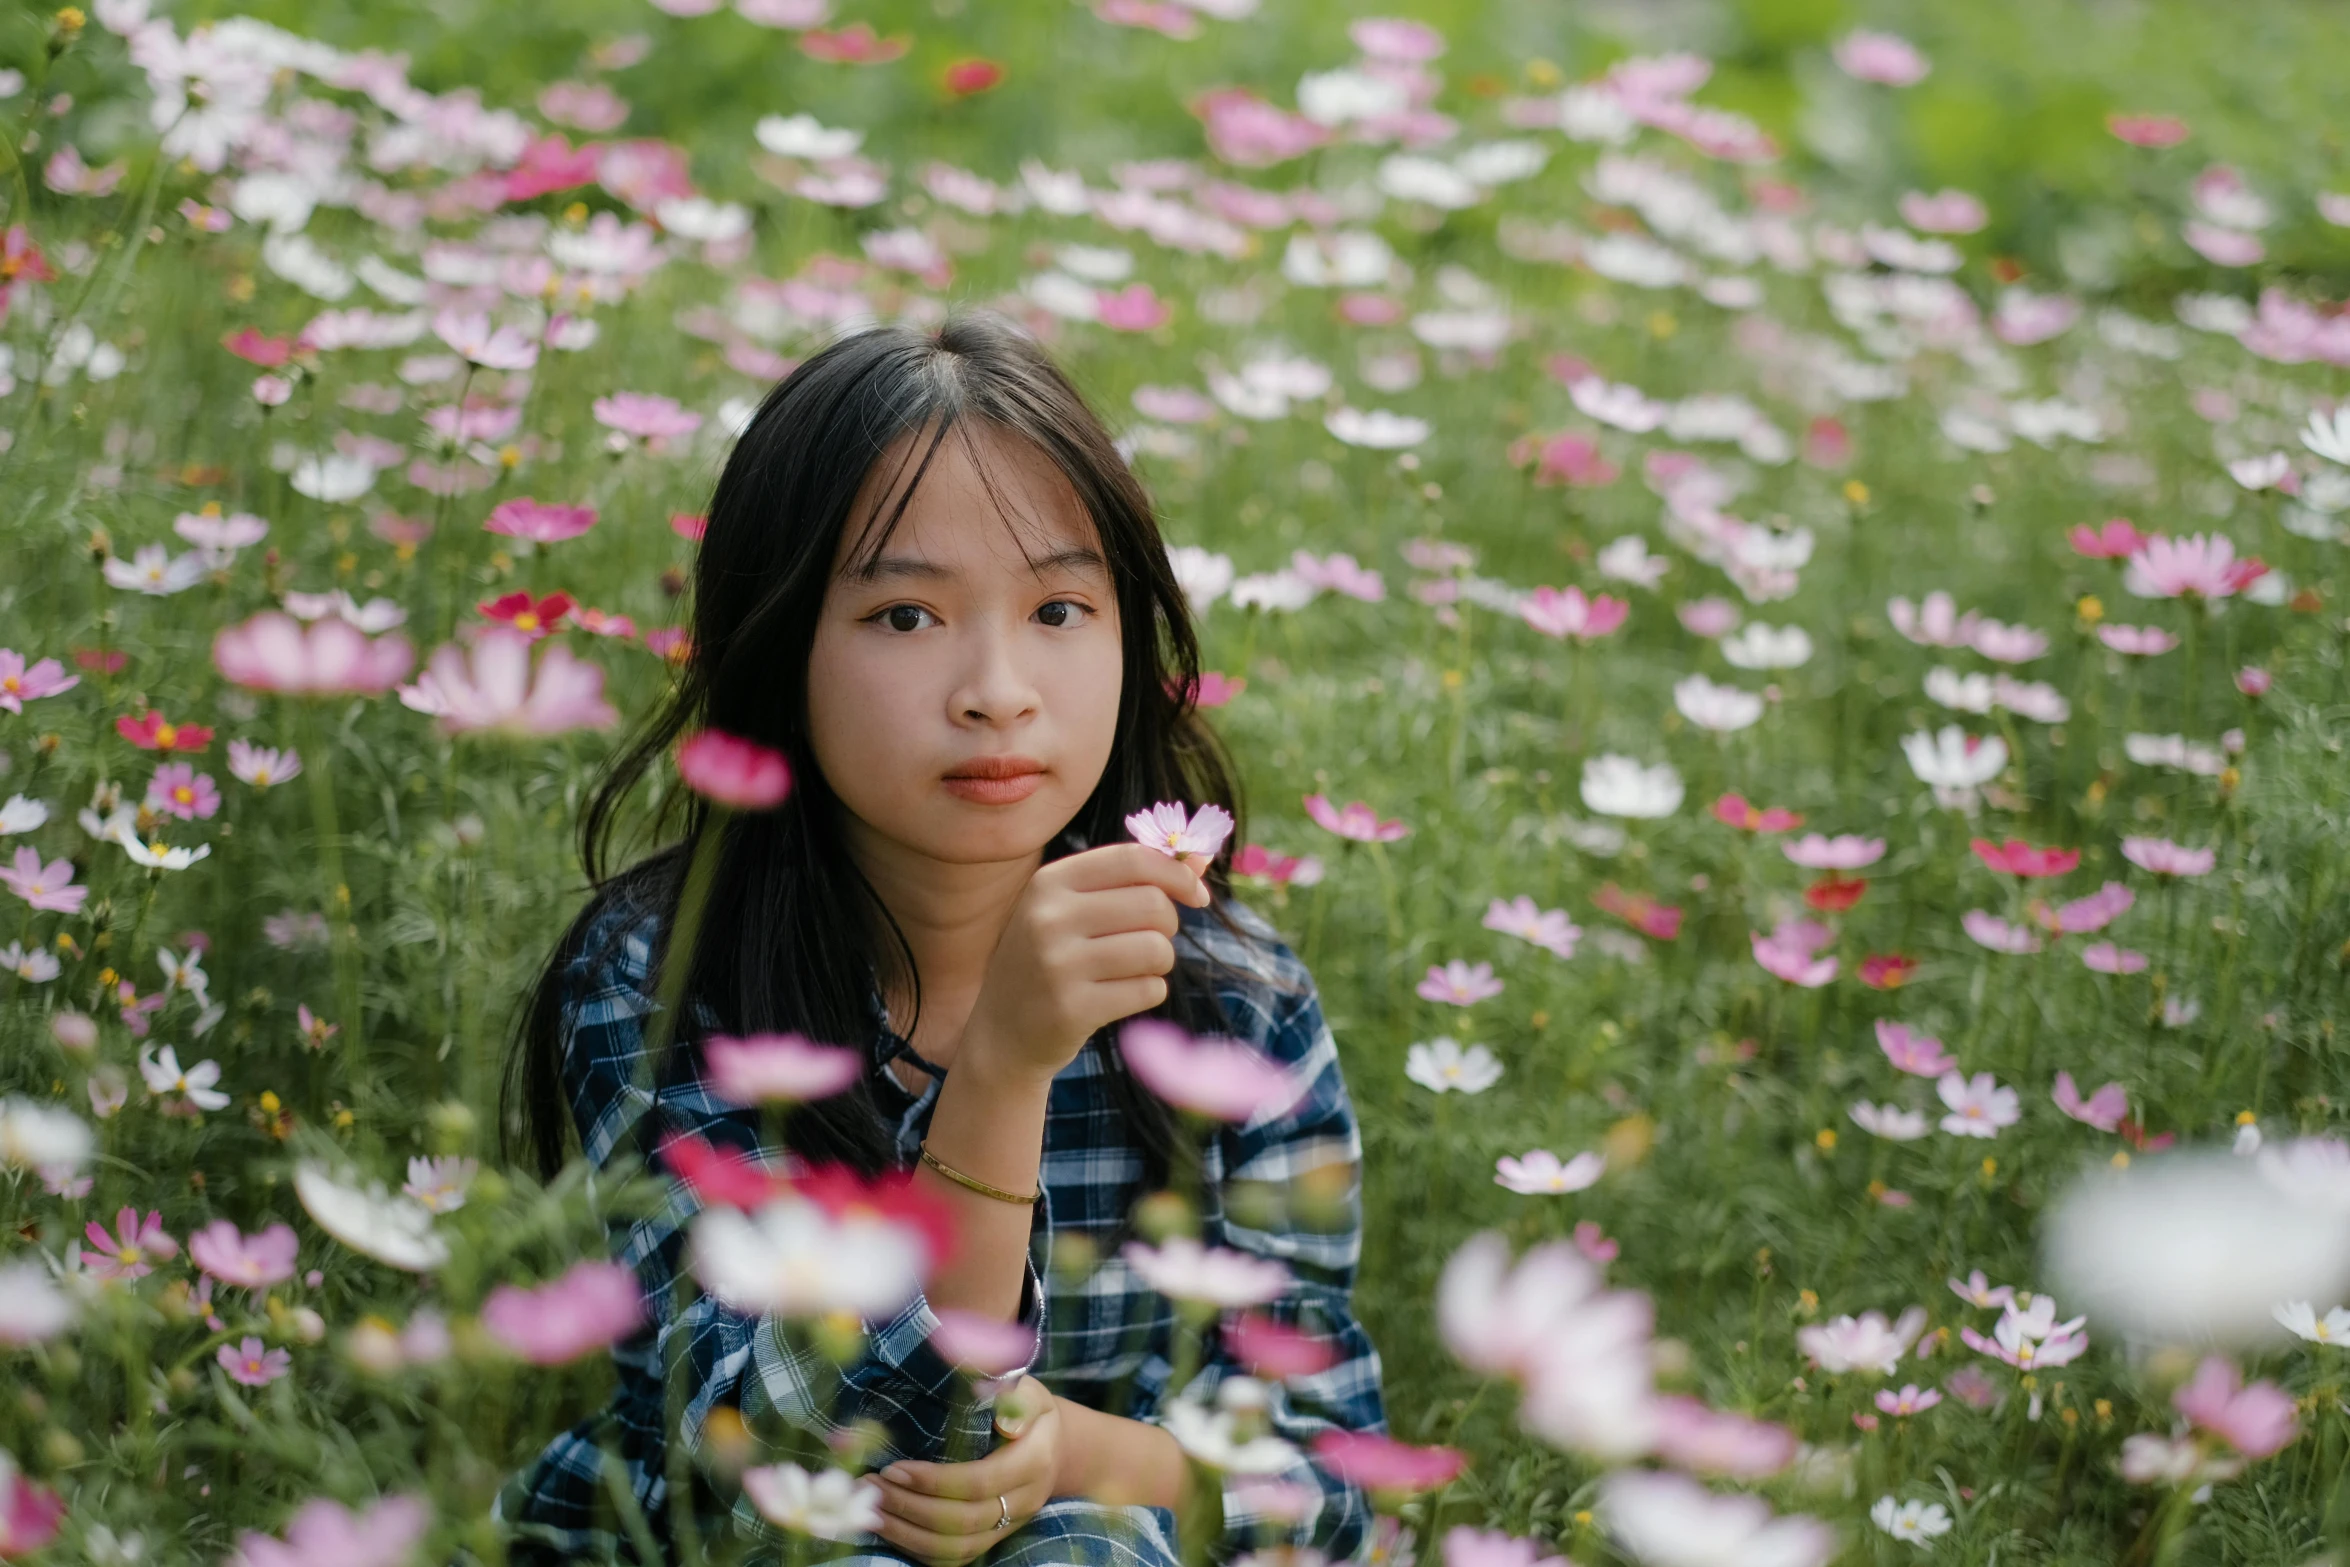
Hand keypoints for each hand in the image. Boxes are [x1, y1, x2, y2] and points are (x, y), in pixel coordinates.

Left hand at [870, 1376, 1062, 1565]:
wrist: (1055, 1447)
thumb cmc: (1032, 1411)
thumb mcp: (1032, 1393)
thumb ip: (1020, 1400)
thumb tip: (1004, 1421)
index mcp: (1033, 1463)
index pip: (978, 1482)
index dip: (933, 1481)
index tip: (893, 1468)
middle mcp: (1023, 1502)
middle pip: (961, 1520)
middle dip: (909, 1507)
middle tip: (869, 1487)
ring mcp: (1009, 1526)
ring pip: (955, 1548)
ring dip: (907, 1534)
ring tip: (870, 1511)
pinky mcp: (994, 1539)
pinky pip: (954, 1558)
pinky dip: (917, 1548)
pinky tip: (889, 1528)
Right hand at [961, 844, 1210, 1082]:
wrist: (1002, 1034)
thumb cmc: (1052, 961)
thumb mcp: (1073, 911)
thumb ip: (1133, 881)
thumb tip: (1203, 857)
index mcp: (1049, 882)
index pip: (1132, 859)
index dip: (1177, 874)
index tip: (1197, 895)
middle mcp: (1049, 917)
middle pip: (1153, 904)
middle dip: (1167, 926)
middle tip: (1149, 942)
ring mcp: (1058, 964)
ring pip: (1157, 949)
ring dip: (1159, 963)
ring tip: (1133, 971)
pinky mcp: (1073, 1008)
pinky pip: (1149, 990)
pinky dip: (1148, 992)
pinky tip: (1120, 996)